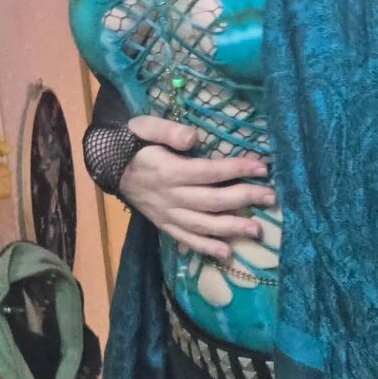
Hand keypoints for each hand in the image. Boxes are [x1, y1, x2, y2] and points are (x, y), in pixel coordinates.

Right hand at [121, 115, 276, 261]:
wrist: (106, 165)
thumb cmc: (131, 141)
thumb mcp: (144, 126)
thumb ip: (168, 131)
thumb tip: (193, 137)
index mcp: (168, 170)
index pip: (209, 172)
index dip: (236, 169)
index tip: (262, 167)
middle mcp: (170, 196)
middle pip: (212, 200)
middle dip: (244, 198)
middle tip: (271, 196)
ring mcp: (166, 214)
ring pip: (203, 225)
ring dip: (232, 228)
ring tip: (257, 229)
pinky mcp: (163, 224)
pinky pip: (186, 239)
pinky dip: (206, 248)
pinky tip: (227, 252)